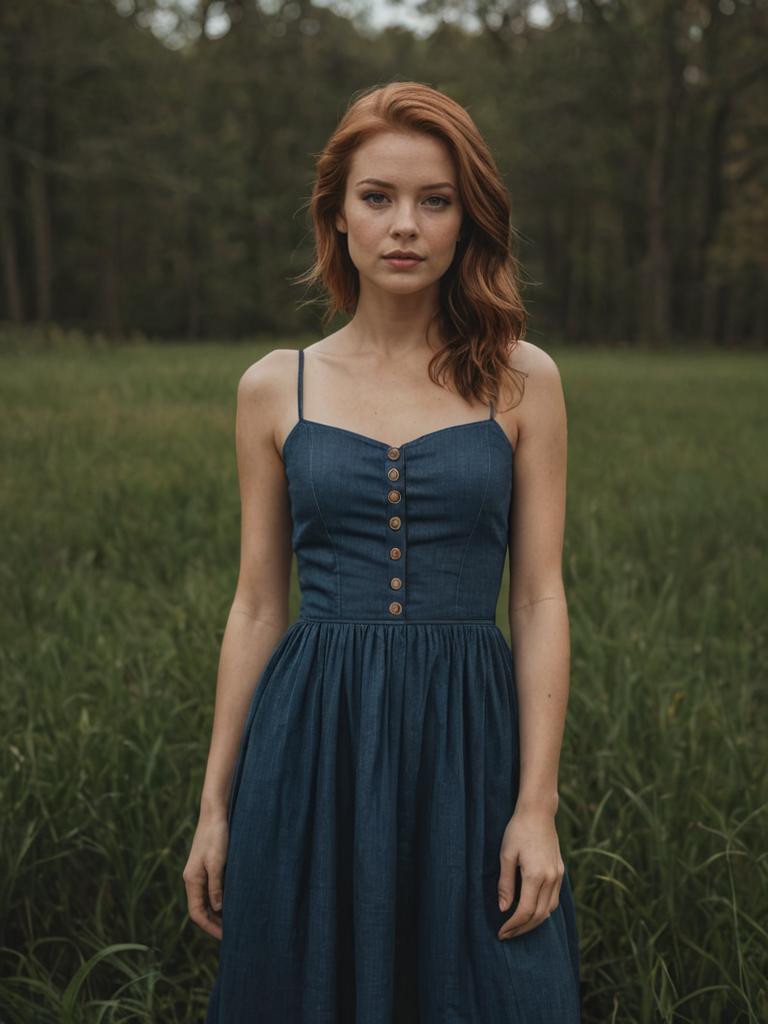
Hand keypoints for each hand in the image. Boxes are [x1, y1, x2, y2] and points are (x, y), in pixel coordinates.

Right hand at [183, 812, 228, 940]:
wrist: (215, 812)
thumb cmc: (217, 836)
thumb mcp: (217, 862)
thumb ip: (216, 886)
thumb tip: (218, 909)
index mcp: (192, 880)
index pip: (197, 913)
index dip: (210, 927)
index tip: (225, 937)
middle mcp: (192, 878)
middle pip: (200, 909)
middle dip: (213, 923)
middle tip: (231, 933)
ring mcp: (198, 872)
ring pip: (205, 900)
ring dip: (216, 912)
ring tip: (233, 921)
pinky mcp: (206, 865)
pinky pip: (210, 889)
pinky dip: (219, 899)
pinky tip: (231, 901)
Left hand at [496, 806, 564, 939]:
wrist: (538, 812)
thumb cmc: (518, 830)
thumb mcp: (506, 855)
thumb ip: (505, 884)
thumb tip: (503, 909)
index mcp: (536, 876)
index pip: (525, 911)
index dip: (513, 925)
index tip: (501, 932)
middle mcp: (551, 879)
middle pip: (539, 916)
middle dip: (522, 928)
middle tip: (507, 934)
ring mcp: (558, 876)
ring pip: (549, 910)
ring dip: (533, 922)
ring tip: (517, 926)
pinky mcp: (560, 871)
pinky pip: (554, 899)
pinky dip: (543, 910)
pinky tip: (531, 911)